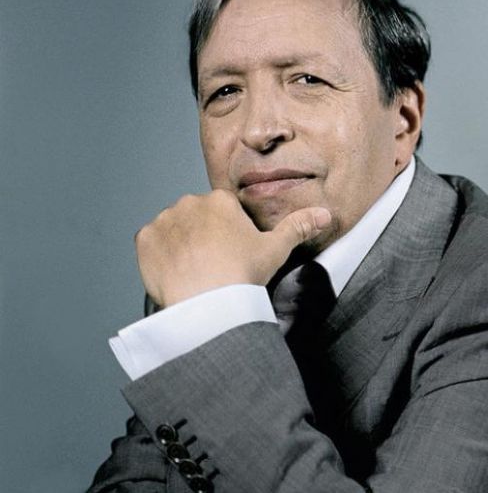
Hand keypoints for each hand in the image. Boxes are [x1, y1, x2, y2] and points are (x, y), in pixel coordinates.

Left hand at [135, 189, 330, 307]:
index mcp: (220, 201)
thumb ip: (300, 227)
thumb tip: (325, 214)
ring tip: (197, 270)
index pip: (225, 210)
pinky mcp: (144, 241)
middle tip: (217, 263)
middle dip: (205, 234)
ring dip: (182, 243)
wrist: (207, 304)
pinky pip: (152, 243)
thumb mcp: (277, 249)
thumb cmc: (242, 274)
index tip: (235, 252)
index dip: (231, 232)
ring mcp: (164, 222)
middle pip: (198, 216)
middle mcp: (188, 204)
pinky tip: (178, 271)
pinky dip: (162, 255)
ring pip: (175, 228)